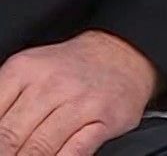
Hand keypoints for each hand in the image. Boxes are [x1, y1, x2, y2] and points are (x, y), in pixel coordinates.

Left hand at [0, 31, 159, 155]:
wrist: (123, 53)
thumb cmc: (70, 68)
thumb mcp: (27, 71)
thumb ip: (3, 100)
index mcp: (23, 70)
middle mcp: (51, 85)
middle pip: (9, 137)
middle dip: (5, 153)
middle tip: (7, 155)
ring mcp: (80, 103)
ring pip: (38, 148)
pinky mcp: (105, 119)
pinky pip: (73, 152)